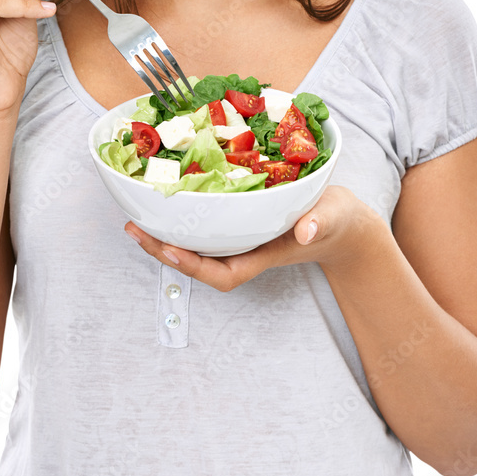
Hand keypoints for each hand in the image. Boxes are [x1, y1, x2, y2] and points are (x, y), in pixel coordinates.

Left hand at [124, 185, 371, 291]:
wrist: (342, 222)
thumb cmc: (336, 221)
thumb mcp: (332, 217)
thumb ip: (319, 223)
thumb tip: (304, 232)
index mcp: (263, 255)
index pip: (223, 274)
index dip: (193, 266)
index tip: (169, 249)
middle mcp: (245, 250)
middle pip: (198, 262)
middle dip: (165, 250)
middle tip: (134, 230)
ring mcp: (240, 238)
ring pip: (197, 245)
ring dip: (167, 235)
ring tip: (137, 219)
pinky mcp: (238, 221)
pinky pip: (205, 225)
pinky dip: (184, 218)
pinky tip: (166, 202)